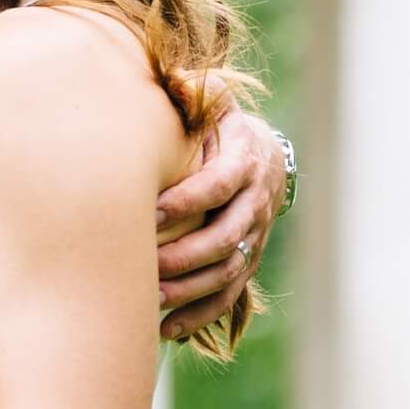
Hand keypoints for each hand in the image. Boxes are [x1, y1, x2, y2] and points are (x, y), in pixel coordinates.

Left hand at [153, 103, 286, 339]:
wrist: (262, 154)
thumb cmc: (220, 125)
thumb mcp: (213, 101)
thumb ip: (192, 92)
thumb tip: (173, 79)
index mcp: (244, 161)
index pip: (220, 184)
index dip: (189, 199)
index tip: (153, 210)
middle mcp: (254, 203)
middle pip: (225, 238)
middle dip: (185, 256)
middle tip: (147, 267)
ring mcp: (254, 236)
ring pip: (227, 271)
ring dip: (190, 290)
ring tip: (151, 300)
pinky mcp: (246, 260)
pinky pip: (229, 295)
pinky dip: (200, 315)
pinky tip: (168, 329)